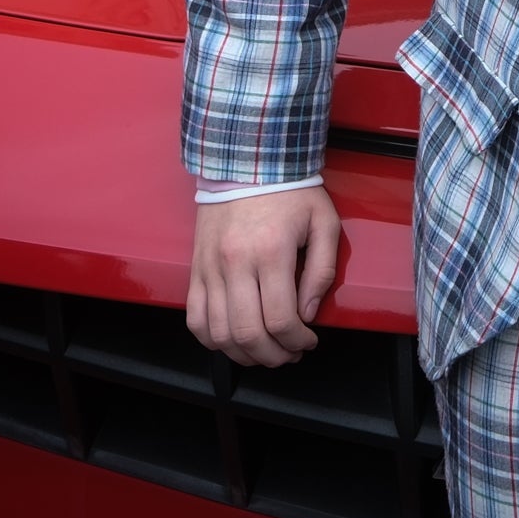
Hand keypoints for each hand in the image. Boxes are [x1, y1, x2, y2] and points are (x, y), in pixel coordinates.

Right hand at [187, 186, 341, 366]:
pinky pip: (195, 318)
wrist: (246, 161)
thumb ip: (322, 270)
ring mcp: (210, 268)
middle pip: (248, 333)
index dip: (297, 341)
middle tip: (290, 354)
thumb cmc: (290, 191)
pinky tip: (232, 341)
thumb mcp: (324, 221)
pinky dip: (212, 339)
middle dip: (273, 355)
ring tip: (264, 352)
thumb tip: (308, 313)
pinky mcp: (195, 269)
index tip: (308, 341)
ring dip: (243, 354)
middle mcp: (235, 264)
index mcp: (271, 252)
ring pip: (219, 333)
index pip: (281, 319)